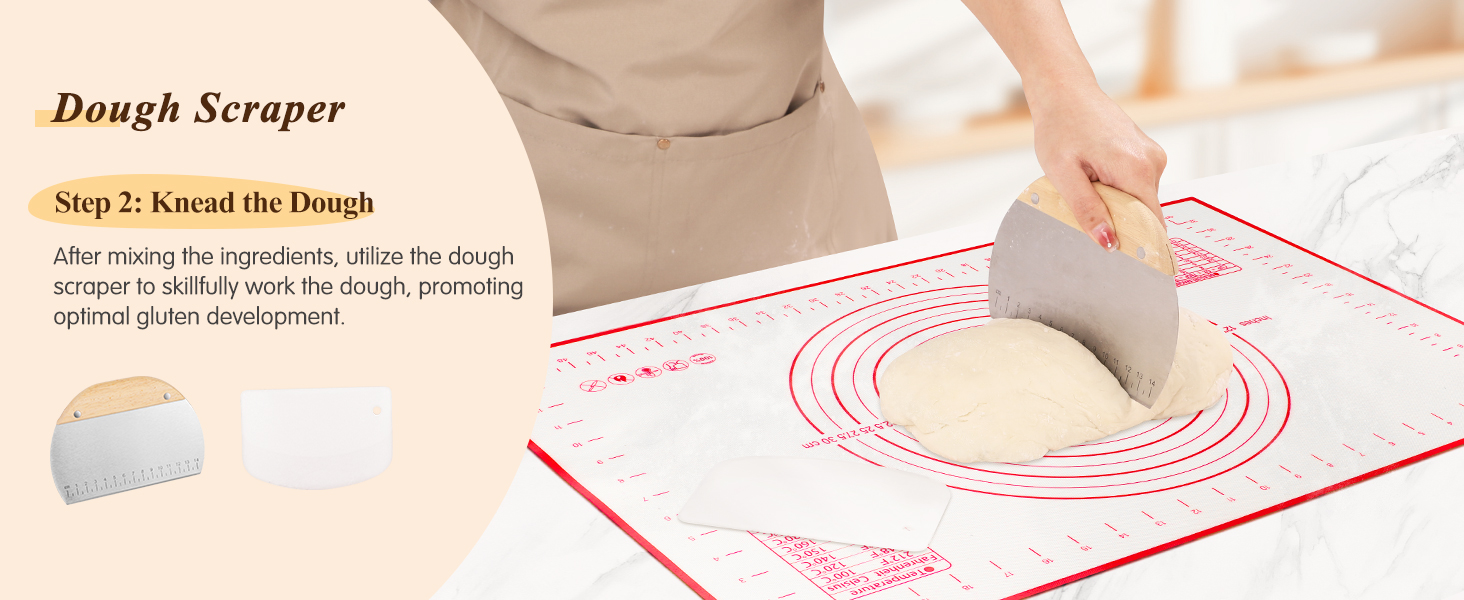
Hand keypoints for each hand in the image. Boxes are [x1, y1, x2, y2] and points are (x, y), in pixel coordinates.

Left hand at [1028, 83, 1166, 250]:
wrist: (1065, 91)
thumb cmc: (1060, 127)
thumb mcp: (1063, 175)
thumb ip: (1087, 210)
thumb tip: (1108, 242)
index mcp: (1136, 169)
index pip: (1152, 223)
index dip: (1141, 245)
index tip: (1131, 266)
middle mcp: (1153, 162)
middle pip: (1145, 213)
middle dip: (1121, 223)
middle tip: (1089, 220)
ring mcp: (1153, 156)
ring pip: (1140, 200)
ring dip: (1117, 204)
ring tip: (1088, 186)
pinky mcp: (1147, 153)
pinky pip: (1137, 185)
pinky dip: (1118, 190)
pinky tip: (1096, 177)